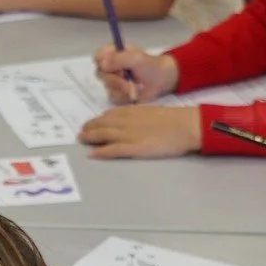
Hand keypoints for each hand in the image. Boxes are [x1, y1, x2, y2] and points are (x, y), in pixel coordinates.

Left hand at [80, 103, 201, 157]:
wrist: (184, 126)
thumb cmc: (173, 119)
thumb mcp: (152, 112)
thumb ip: (139, 116)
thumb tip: (131, 121)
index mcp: (132, 111)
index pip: (110, 114)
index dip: (98, 119)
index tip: (91, 123)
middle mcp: (126, 121)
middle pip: (102, 124)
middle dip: (90, 128)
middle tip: (81, 132)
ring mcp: (128, 134)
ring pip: (103, 135)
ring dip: (90, 137)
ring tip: (81, 140)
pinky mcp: (133, 147)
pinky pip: (112, 150)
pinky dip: (100, 152)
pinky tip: (92, 154)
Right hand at [95, 43, 177, 102]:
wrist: (162, 80)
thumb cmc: (150, 65)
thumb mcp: (136, 58)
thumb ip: (119, 59)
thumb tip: (102, 64)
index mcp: (112, 53)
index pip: (97, 57)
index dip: (103, 64)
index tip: (115, 68)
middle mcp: (110, 67)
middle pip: (100, 74)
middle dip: (115, 80)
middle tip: (128, 81)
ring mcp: (112, 81)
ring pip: (107, 88)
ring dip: (123, 88)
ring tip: (138, 86)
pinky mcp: (117, 93)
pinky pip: (114, 97)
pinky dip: (126, 97)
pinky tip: (135, 93)